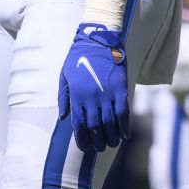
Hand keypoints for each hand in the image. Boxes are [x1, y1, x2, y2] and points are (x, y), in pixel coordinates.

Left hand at [57, 23, 129, 152]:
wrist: (98, 41)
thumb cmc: (78, 57)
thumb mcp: (64, 75)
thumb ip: (63, 98)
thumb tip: (63, 118)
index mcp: (77, 95)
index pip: (79, 124)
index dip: (82, 138)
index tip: (84, 147)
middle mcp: (91, 98)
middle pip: (95, 126)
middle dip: (97, 140)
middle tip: (99, 148)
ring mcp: (107, 94)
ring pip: (110, 123)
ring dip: (110, 137)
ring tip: (110, 144)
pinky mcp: (120, 90)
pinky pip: (123, 113)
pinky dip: (124, 126)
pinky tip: (124, 135)